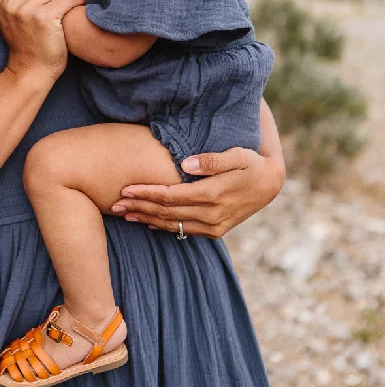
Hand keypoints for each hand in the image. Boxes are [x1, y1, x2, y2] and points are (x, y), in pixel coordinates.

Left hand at [111, 101, 284, 237]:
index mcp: (213, 194)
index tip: (125, 188)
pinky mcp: (216, 231)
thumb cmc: (251, 162)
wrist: (271, 183)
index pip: (171, 196)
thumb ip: (213, 159)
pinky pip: (184, 231)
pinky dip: (164, 227)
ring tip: (124, 215)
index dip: (146, 193)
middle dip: (139, 207)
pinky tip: (148, 222)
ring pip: (173, 225)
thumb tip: (187, 163)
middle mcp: (211, 214)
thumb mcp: (238, 154)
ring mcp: (214, 226)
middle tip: (115, 204)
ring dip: (147, 220)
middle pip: (167, 213)